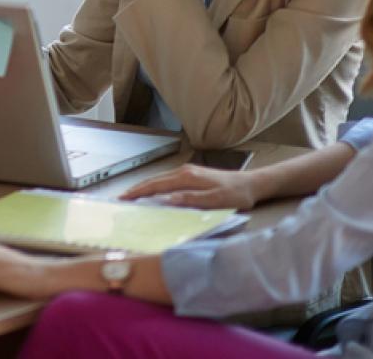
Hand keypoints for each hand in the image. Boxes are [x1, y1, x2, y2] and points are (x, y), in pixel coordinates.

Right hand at [122, 163, 262, 210]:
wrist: (252, 184)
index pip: (156, 185)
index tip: (124, 198)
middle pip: (154, 180)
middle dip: (136, 189)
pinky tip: (153, 193)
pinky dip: (155, 186)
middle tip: (120, 199)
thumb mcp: (215, 200)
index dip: (139, 192)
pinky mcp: (192, 175)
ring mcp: (188, 172)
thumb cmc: (236, 194)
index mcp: (187, 177)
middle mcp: (184, 171)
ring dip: (144, 187)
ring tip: (131, 196)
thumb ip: (191, 199)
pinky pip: (167, 181)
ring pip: (160, 179)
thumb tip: (167, 200)